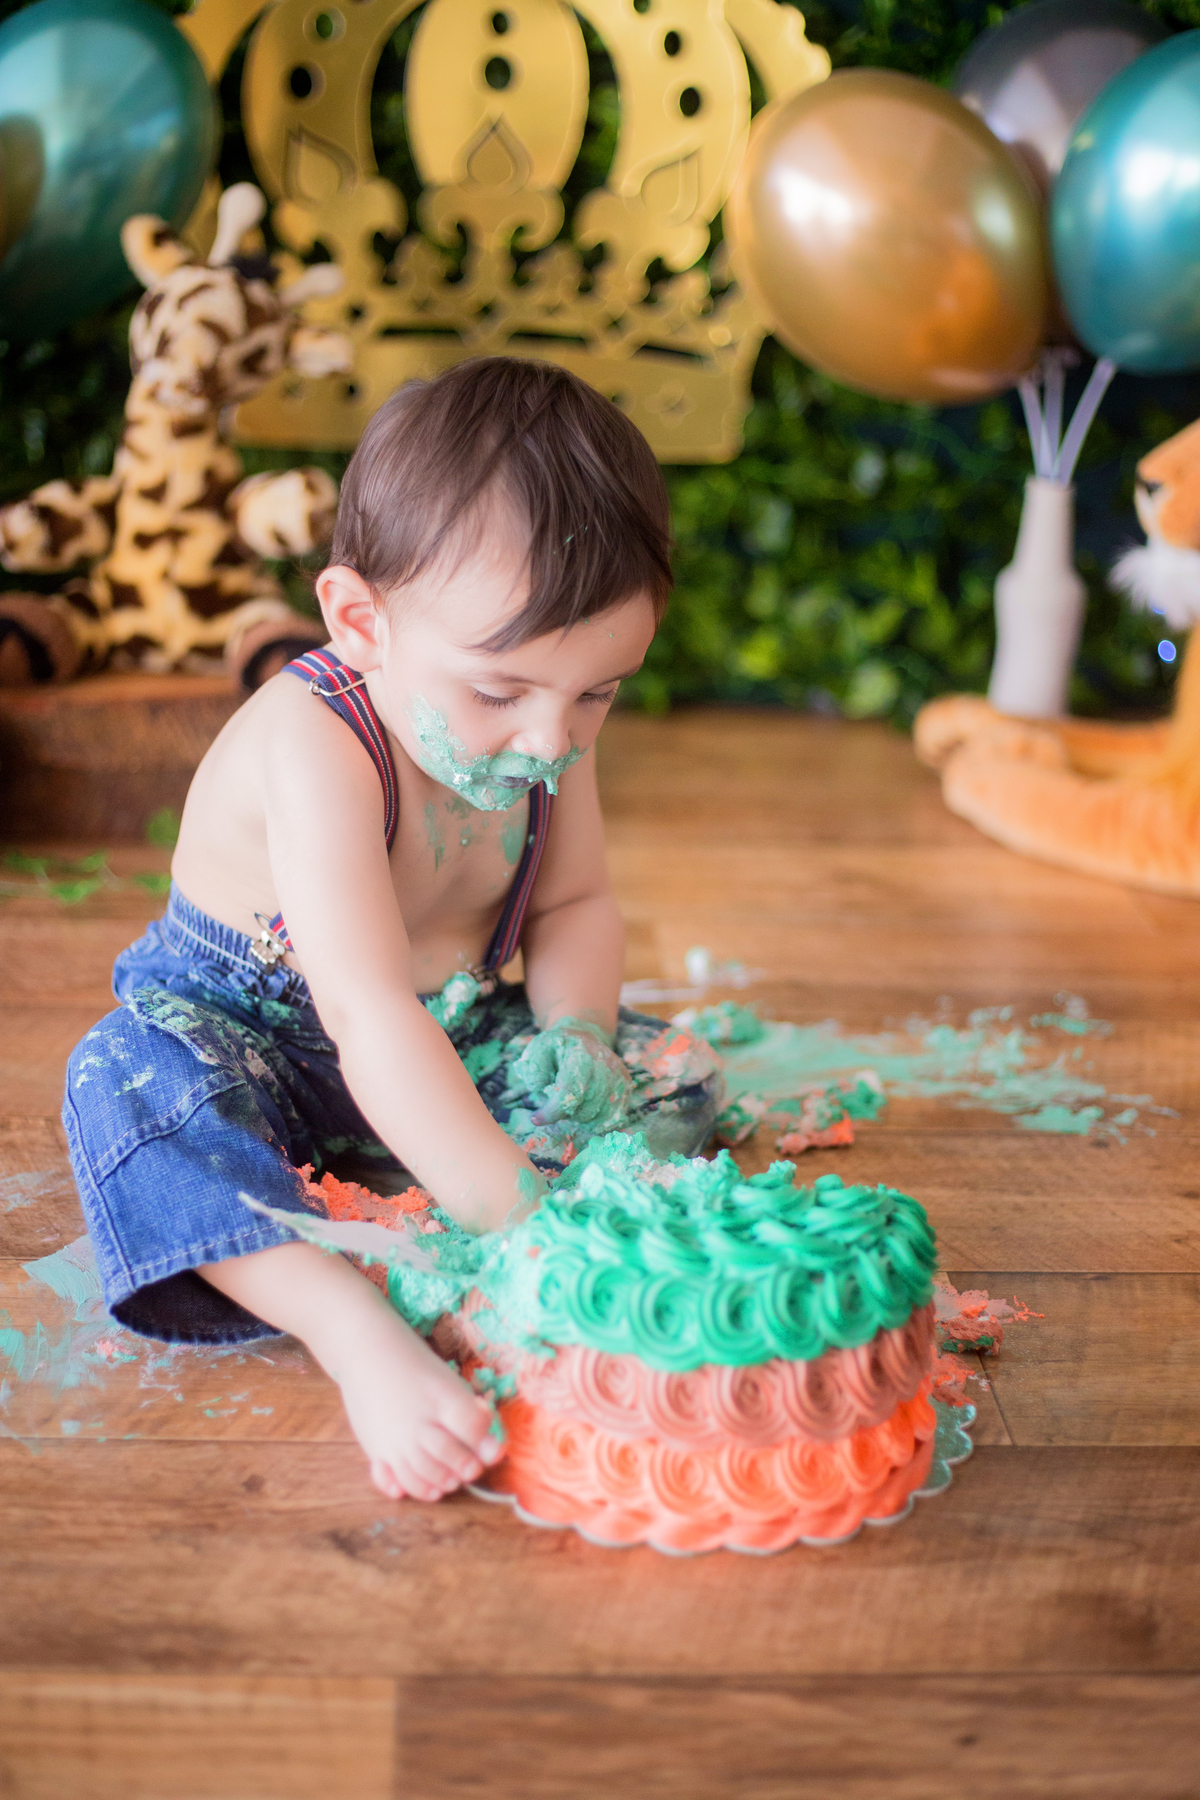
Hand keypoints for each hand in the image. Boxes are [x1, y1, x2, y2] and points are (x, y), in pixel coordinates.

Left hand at [508, 1018, 633, 1131]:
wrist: (584, 1036)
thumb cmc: (556, 1048)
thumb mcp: (537, 1050)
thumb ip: (535, 1072)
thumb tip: (542, 1091)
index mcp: (581, 1054)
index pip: (571, 1091)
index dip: (553, 1111)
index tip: (536, 1119)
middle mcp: (605, 1065)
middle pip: (586, 1108)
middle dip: (565, 1113)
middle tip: (556, 1103)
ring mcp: (618, 1076)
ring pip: (599, 1116)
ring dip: (580, 1117)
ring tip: (571, 1102)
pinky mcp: (625, 1086)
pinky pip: (612, 1117)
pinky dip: (595, 1120)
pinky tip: (585, 1108)